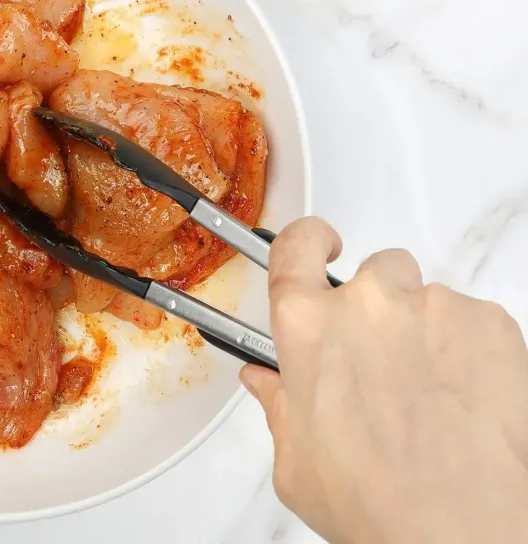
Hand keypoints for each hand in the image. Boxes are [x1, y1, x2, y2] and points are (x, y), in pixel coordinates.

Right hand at [241, 217, 527, 542]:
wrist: (464, 527)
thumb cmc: (379, 500)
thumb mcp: (297, 463)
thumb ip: (278, 406)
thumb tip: (265, 382)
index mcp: (308, 327)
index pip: (295, 247)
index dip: (305, 241)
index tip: (317, 246)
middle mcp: (369, 303)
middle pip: (373, 272)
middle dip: (377, 307)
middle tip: (383, 361)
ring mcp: (434, 307)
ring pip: (426, 299)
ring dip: (425, 331)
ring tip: (430, 394)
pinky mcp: (490, 323)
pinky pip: (474, 320)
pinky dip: (469, 350)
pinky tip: (464, 399)